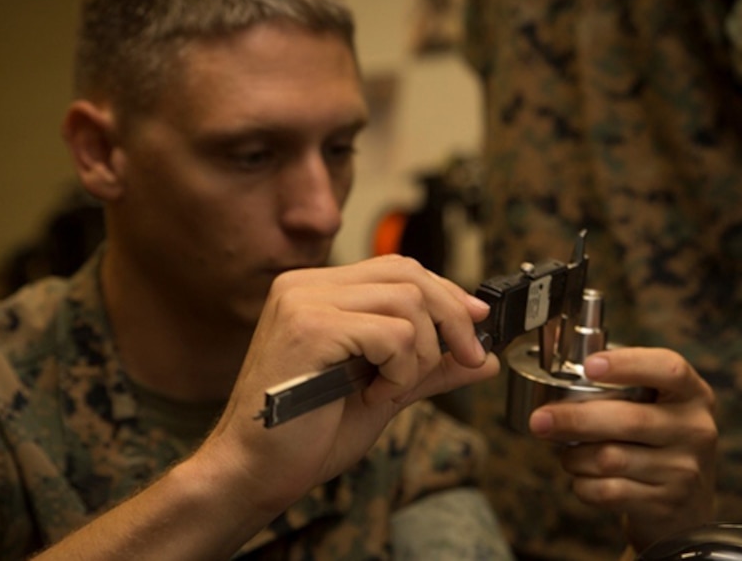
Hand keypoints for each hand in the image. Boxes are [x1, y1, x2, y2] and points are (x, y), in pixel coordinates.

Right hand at [200, 255, 498, 516]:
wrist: (256, 472)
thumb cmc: (308, 436)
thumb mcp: (384, 392)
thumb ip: (429, 369)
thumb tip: (485, 359)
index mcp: (316, 291)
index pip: (397, 268)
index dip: (445, 292)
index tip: (476, 325)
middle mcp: (306, 285)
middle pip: (408, 274)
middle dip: (451, 317)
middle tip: (468, 359)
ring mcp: (304, 302)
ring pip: (406, 302)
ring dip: (419, 355)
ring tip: (391, 389)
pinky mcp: (310, 327)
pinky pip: (392, 333)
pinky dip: (399, 370)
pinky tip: (372, 396)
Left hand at [527, 348, 716, 550]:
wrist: (686, 506)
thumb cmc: (658, 442)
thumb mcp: (657, 406)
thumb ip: (620, 385)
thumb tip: (554, 362)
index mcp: (692, 394)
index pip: (668, 369)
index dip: (627, 364)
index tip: (589, 366)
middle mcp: (695, 429)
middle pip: (629, 419)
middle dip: (575, 418)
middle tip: (540, 419)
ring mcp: (683, 470)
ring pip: (611, 459)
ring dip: (575, 456)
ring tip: (567, 453)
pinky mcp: (666, 504)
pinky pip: (608, 491)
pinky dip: (583, 484)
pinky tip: (583, 477)